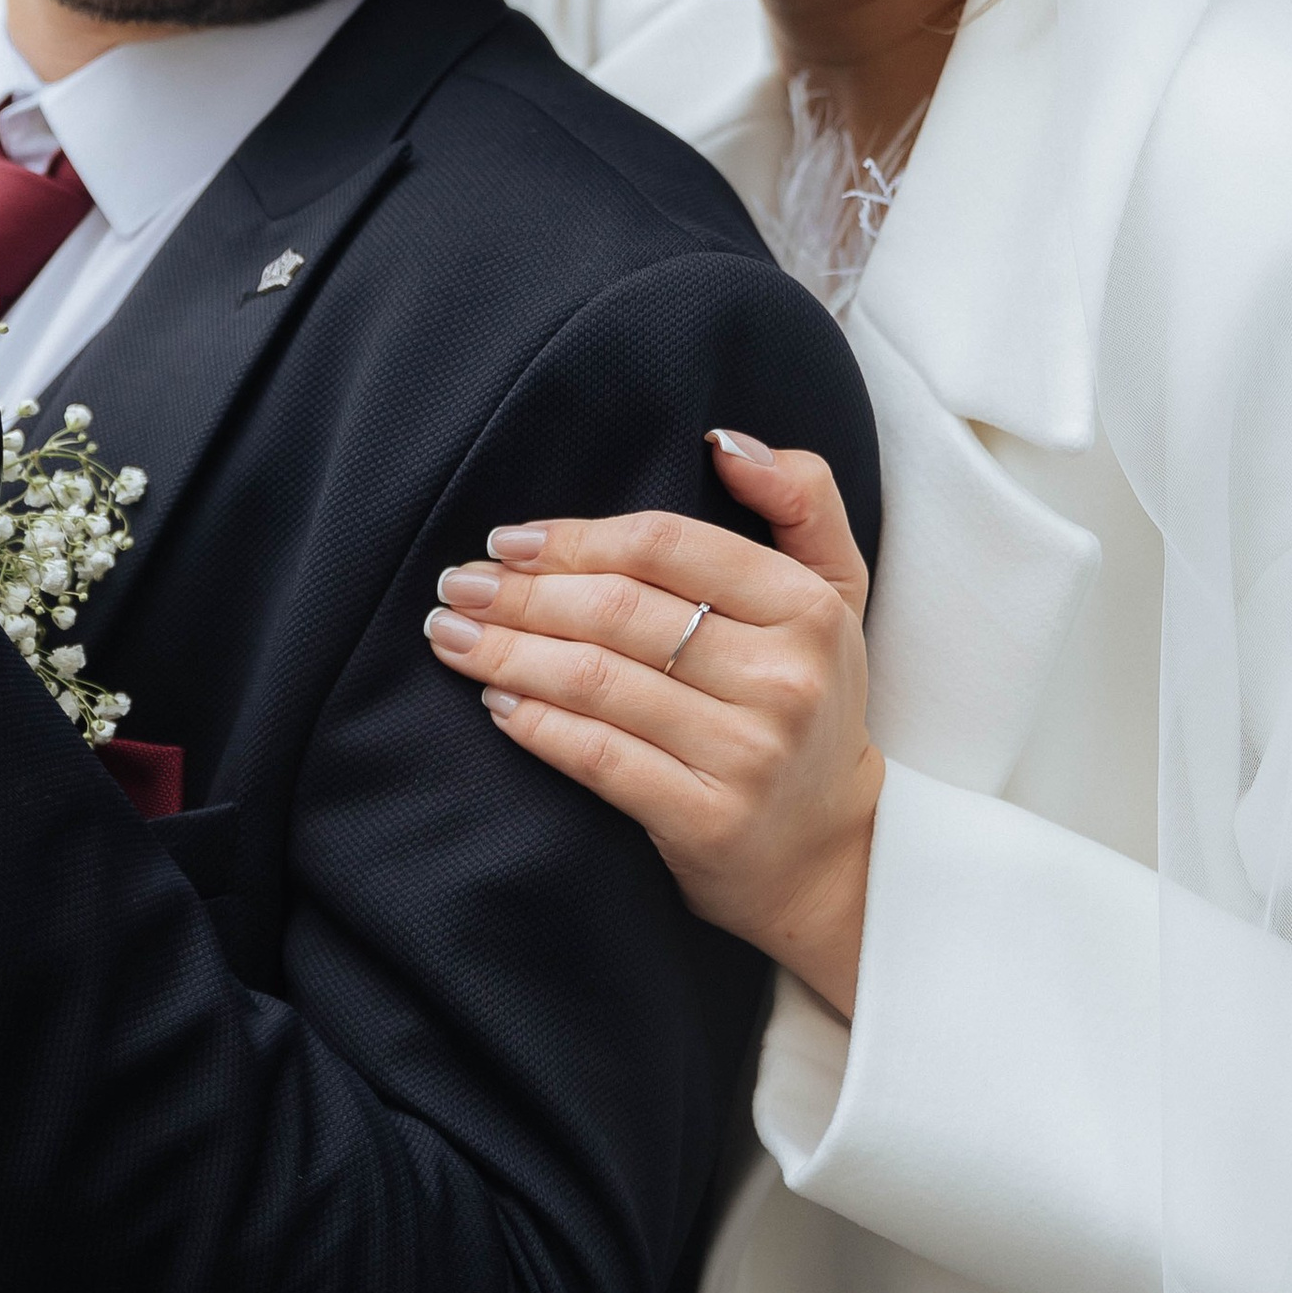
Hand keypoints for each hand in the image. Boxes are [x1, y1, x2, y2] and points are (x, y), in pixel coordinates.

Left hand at [424, 435, 881, 1015]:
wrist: (830, 851)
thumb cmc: (812, 700)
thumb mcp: (836, 593)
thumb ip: (803, 501)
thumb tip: (724, 442)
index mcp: (807, 608)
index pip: (666, 547)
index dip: (575, 538)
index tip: (509, 540)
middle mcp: (782, 679)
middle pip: (618, 612)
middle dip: (521, 594)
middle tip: (458, 586)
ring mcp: (745, 754)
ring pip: (596, 681)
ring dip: (508, 653)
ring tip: (455, 637)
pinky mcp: (706, 820)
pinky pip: (597, 757)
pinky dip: (535, 724)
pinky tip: (497, 703)